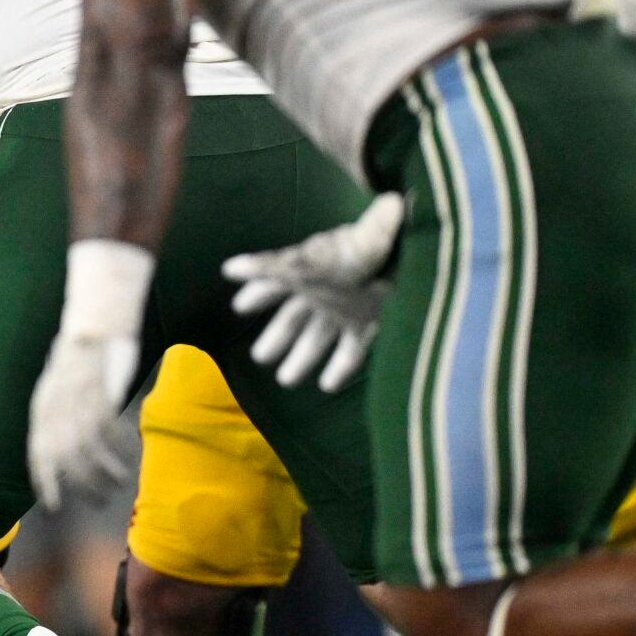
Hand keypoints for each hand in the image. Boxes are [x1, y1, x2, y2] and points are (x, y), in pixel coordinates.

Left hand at [27, 330, 140, 509]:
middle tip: (100, 500)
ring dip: (106, 471)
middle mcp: (55, 410)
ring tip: (120, 481)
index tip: (53, 505)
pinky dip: (119, 445)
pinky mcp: (99, 394)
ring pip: (90, 450)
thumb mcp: (53, 393)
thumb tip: (60, 453)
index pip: (38, 455)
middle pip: (66, 459)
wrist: (89, 330)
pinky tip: (128, 452)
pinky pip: (109, 430)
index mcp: (41, 412)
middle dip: (83, 485)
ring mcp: (77, 402)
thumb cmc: (74, 364)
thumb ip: (54, 422)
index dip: (45, 482)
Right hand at [222, 192, 403, 390]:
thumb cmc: (360, 249)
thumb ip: (272, 266)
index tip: (240, 307)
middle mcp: (324, 293)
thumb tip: (229, 269)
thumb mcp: (314, 258)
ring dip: (302, 359)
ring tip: (286, 380)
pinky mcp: (369, 324)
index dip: (258, 294)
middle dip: (276, 339)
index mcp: (307, 273)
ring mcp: (346, 310)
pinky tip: (328, 386)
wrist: (407, 251)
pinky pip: (351, 351)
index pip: (275, 284)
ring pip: (317, 339)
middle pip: (293, 319)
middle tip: (259, 358)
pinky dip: (340, 368)